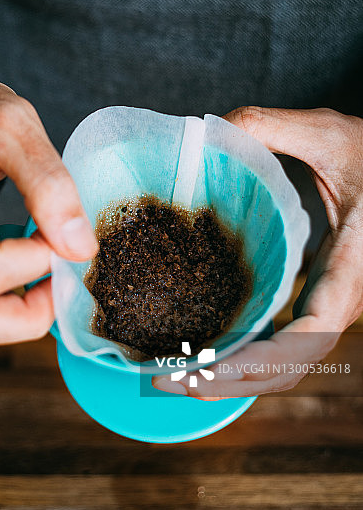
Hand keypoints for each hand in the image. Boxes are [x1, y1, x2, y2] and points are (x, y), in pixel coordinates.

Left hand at [153, 106, 362, 398]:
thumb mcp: (328, 132)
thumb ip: (269, 128)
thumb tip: (204, 133)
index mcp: (352, 266)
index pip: (312, 333)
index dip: (259, 359)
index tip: (203, 367)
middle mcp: (345, 299)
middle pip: (290, 367)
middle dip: (228, 382)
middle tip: (164, 381)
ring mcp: (332, 305)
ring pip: (287, 364)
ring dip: (232, 378)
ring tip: (173, 376)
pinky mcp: (319, 301)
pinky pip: (284, 343)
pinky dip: (244, 356)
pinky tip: (203, 351)